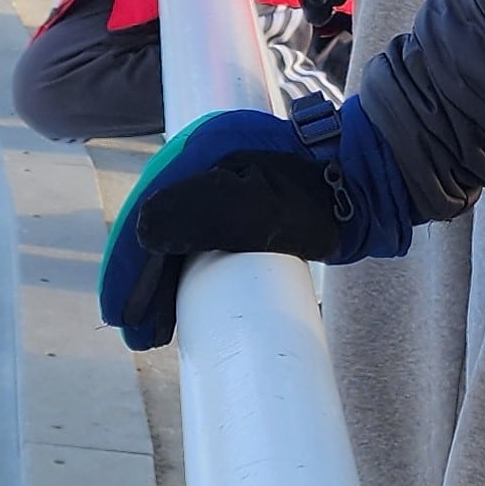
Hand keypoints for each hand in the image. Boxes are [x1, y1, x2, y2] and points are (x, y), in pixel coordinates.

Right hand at [98, 97, 413, 349]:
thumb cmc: (318, 196)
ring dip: (157, 282)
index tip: (117, 315)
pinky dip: (180, 272)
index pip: (146, 215)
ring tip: (153, 330)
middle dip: (140, 283)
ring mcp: (222, 182)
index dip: (126, 269)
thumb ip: (201, 212)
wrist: (366, 187)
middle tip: (136, 334)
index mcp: (200, 152)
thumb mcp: (259, 206)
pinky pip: (195, 239)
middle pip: (156, 228)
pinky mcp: (242, 204)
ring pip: (174, 237)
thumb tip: (142, 233)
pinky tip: (179, 303)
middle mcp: (204, 163)